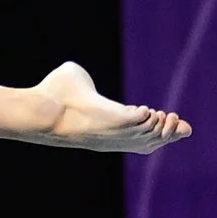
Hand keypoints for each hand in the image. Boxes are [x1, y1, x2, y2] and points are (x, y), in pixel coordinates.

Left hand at [31, 61, 188, 152]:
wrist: (42, 106)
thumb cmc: (53, 93)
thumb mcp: (74, 78)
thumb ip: (82, 79)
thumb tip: (75, 74)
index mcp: (108, 127)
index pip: (139, 134)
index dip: (159, 130)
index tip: (174, 121)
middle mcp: (112, 136)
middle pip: (151, 143)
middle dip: (169, 132)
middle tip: (172, 116)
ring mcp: (112, 132)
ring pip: (149, 137)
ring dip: (162, 126)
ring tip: (164, 114)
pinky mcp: (112, 123)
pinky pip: (140, 127)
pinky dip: (149, 120)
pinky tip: (147, 112)